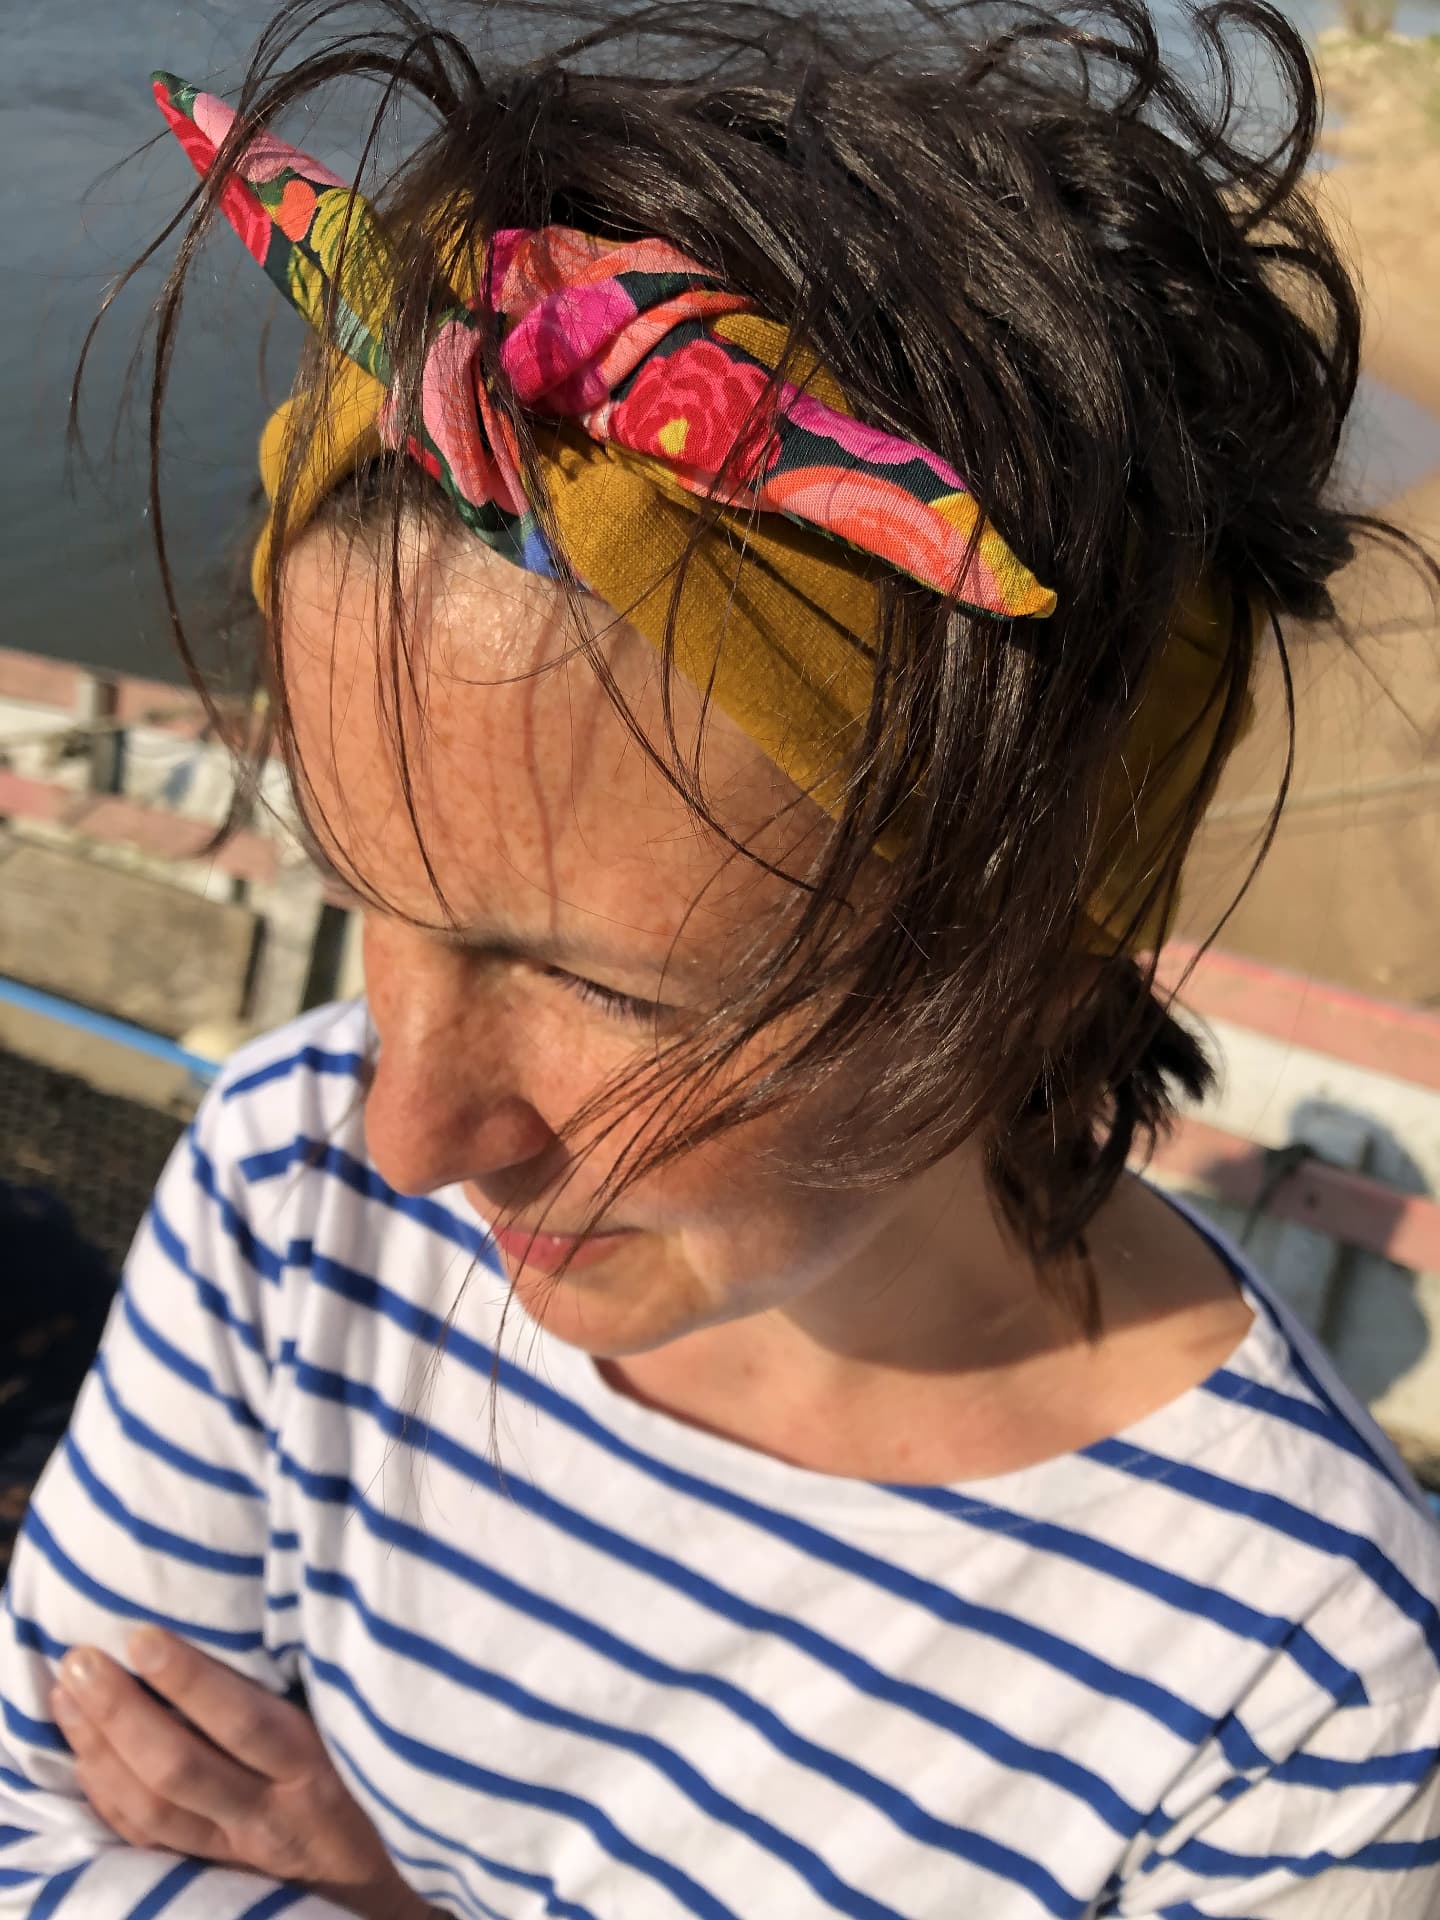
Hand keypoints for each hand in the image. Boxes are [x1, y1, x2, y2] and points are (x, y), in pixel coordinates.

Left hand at [50, 1626, 432, 1919]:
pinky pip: (144, 1840)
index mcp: (314, 1768)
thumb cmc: (373, 1782)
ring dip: (98, 1751)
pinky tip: (83, 1754)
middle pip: (179, 1768)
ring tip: (66, 1696)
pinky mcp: (211, 1874)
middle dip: (120, 1713)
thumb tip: (248, 1620)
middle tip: (80, 1660)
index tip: (142, 1636)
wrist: (383, 1891)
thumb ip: (314, 1690)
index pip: (242, 1722)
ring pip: (150, 1811)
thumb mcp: (357, 1732)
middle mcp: (269, 1814)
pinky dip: (105, 1795)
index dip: (188, 1680)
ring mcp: (235, 1852)